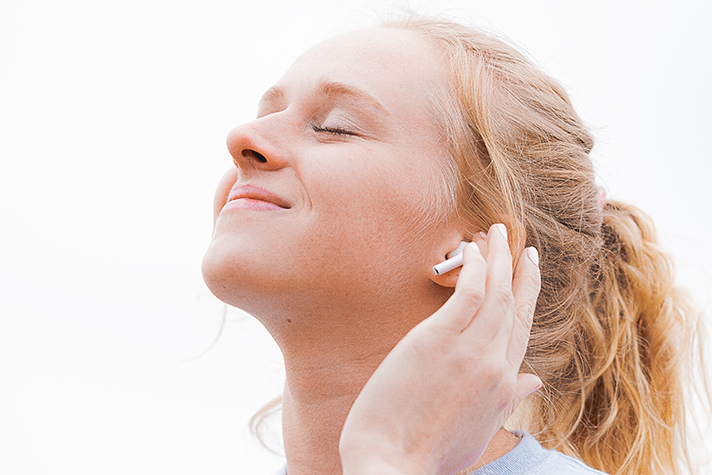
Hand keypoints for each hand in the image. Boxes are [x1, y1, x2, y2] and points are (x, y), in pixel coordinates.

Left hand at [339, 224, 541, 474]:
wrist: (393, 463)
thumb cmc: (427, 451)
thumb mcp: (480, 431)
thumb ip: (508, 400)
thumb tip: (534, 381)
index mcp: (502, 386)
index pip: (521, 331)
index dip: (527, 298)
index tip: (528, 274)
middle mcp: (495, 365)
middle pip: (514, 307)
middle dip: (520, 271)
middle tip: (521, 245)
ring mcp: (470, 351)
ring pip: (495, 293)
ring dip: (499, 258)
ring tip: (495, 231)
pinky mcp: (438, 339)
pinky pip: (468, 294)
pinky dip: (475, 268)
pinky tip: (472, 249)